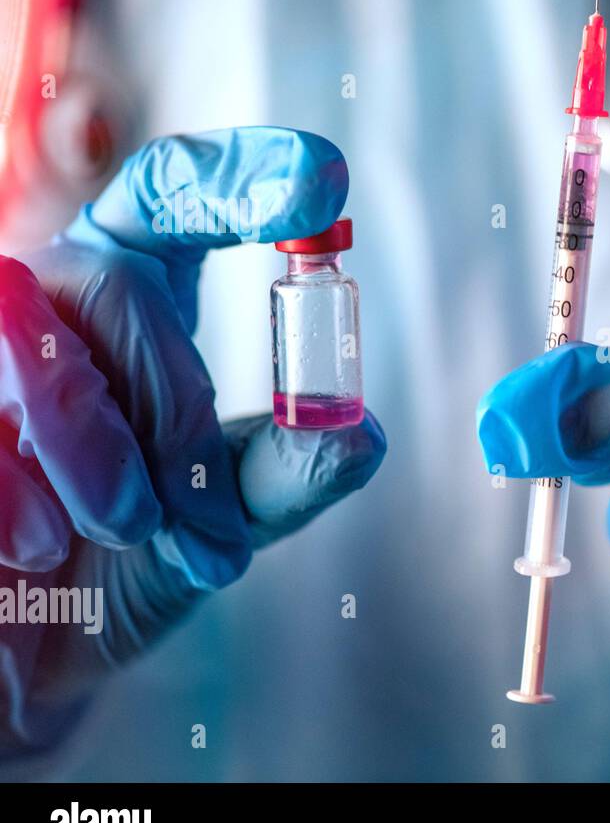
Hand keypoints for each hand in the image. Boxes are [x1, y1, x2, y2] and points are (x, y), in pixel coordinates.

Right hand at [0, 127, 385, 756]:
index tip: (325, 181)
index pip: (172, 193)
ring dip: (96, 447)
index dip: (239, 172)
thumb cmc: (134, 563)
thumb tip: (361, 433)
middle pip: (112, 277)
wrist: (36, 650)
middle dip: (170, 399)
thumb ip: (292, 472)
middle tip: (199, 509)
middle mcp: (47, 307)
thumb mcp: (229, 518)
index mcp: (131, 304)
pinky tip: (41, 552)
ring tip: (133, 530)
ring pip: (26, 337)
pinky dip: (17, 491)